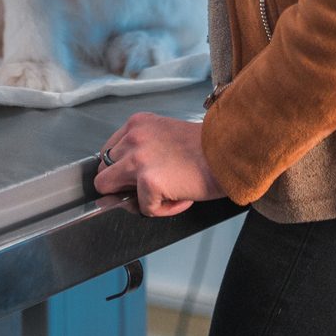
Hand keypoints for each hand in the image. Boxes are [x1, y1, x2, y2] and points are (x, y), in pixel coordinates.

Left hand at [93, 113, 225, 217]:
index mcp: (137, 125)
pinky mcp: (148, 181)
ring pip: (109, 190)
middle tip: (151, 190)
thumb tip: (128, 180)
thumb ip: (144, 150)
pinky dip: (163, 210)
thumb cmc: (208, 147)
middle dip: (123, 186)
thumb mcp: (166, 136)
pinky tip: (182, 198)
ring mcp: (137, 159)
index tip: (139, 178)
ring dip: (137, 199)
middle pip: (104, 171)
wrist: (231, 151)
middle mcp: (133, 138)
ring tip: (165, 194)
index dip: (122, 171)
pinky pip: (144, 208)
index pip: (109, 153)